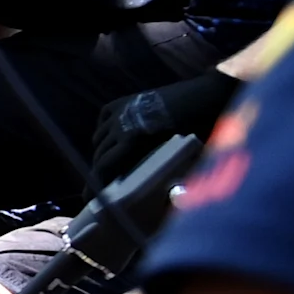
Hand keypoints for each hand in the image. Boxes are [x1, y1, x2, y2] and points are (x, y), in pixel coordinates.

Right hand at [91, 72, 236, 180]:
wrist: (205, 95)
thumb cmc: (197, 127)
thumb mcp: (180, 154)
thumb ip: (160, 169)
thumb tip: (159, 193)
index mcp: (133, 139)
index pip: (104, 166)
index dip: (95, 184)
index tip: (87, 198)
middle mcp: (121, 125)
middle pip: (100, 154)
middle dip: (99, 171)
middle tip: (100, 188)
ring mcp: (120, 111)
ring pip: (99, 138)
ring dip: (102, 152)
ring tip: (110, 164)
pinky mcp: (124, 101)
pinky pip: (104, 119)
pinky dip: (105, 131)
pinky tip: (112, 139)